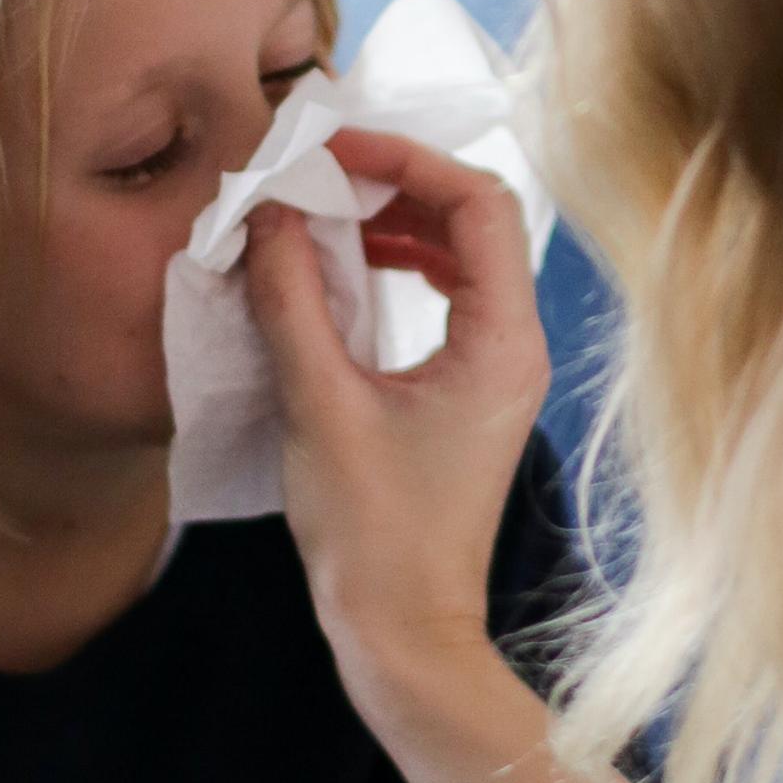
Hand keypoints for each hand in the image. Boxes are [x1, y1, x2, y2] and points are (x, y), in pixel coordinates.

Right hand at [244, 130, 549, 724]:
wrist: (403, 632)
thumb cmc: (371, 533)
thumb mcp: (317, 403)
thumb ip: (291, 299)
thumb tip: (266, 212)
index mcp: (502, 342)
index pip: (478, 202)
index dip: (407, 159)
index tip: (334, 150)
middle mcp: (515, 347)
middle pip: (475, 219)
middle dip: (397, 184)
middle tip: (320, 175)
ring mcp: (496, 371)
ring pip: (460, 256)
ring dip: (393, 226)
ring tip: (321, 219)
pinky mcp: (469, 393)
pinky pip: (445, 299)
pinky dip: (395, 270)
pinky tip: (340, 273)